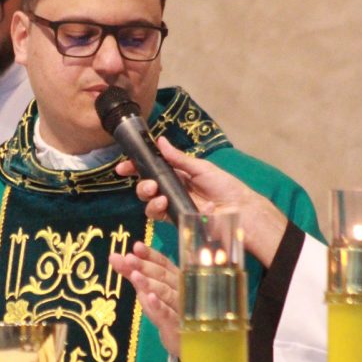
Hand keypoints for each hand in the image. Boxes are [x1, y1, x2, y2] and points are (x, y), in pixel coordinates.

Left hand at [109, 242, 180, 355]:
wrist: (180, 337)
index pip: (163, 263)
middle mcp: (180, 288)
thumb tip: (113, 256)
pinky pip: (168, 314)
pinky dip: (159, 306)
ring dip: (150, 283)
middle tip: (129, 258)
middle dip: (145, 266)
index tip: (136, 246)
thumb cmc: (164, 308)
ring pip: (165, 293)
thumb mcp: (147, 289)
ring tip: (135, 275)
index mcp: (174, 277)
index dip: (150, 254)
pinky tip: (150, 297)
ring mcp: (180, 306)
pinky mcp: (177, 324)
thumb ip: (131, 273)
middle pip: (162, 275)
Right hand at [116, 137, 286, 267]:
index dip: (134, 168)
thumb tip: (160, 141)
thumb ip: (178, 158)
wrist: (239, 208)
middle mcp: (171, 190)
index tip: (122, 167)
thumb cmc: (224, 186)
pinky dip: (160, 210)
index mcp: (176, 175)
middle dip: (141, 186)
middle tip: (149, 185)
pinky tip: (169, 205)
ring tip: (159, 197)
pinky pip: (160, 217)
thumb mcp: (200, 167)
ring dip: (149, 200)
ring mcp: (173, 206)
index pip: (150, 170)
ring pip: (149, 205)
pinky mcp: (176, 220)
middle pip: (145, 189)